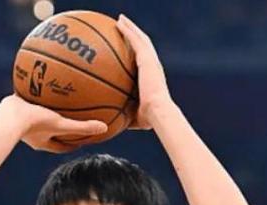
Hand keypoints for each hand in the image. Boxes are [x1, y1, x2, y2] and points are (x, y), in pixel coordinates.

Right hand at [2, 95, 106, 153]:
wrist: (7, 116)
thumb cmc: (33, 123)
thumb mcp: (61, 124)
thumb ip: (82, 127)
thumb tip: (105, 128)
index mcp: (42, 141)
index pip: (61, 146)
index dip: (73, 145)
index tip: (82, 141)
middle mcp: (33, 133)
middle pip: (51, 131)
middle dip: (61, 126)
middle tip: (73, 120)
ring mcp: (23, 121)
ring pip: (40, 115)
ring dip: (49, 109)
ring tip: (57, 98)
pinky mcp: (16, 107)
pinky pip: (30, 99)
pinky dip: (37, 92)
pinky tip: (43, 78)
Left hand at [116, 14, 172, 129]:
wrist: (158, 112)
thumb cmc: (147, 119)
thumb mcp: (132, 115)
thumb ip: (123, 114)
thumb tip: (109, 122)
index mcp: (151, 77)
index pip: (143, 60)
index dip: (136, 51)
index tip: (127, 46)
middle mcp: (153, 66)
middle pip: (143, 45)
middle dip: (133, 34)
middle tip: (122, 26)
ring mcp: (151, 61)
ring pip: (140, 39)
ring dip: (130, 28)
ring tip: (120, 19)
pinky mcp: (148, 59)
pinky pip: (137, 40)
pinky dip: (128, 30)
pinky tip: (119, 23)